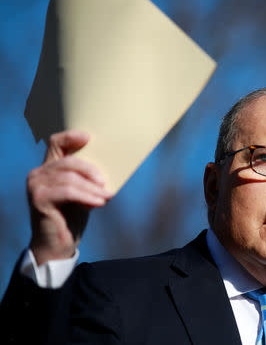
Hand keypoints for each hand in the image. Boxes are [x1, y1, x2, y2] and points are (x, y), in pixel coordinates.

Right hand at [28, 130, 112, 264]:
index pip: (56, 143)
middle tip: (106, 183)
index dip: (71, 137)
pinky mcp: (38, 199)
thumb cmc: (73, 215)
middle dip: (91, 170)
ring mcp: (36, 185)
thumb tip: (114, 166)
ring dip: (92, 188)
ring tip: (107, 196)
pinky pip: (67, 192)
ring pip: (69, 178)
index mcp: (49, 168)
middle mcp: (38, 173)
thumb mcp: (84, 192)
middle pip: (68, 161)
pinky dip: (86, 196)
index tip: (89, 138)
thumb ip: (90, 178)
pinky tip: (99, 203)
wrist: (59, 244)